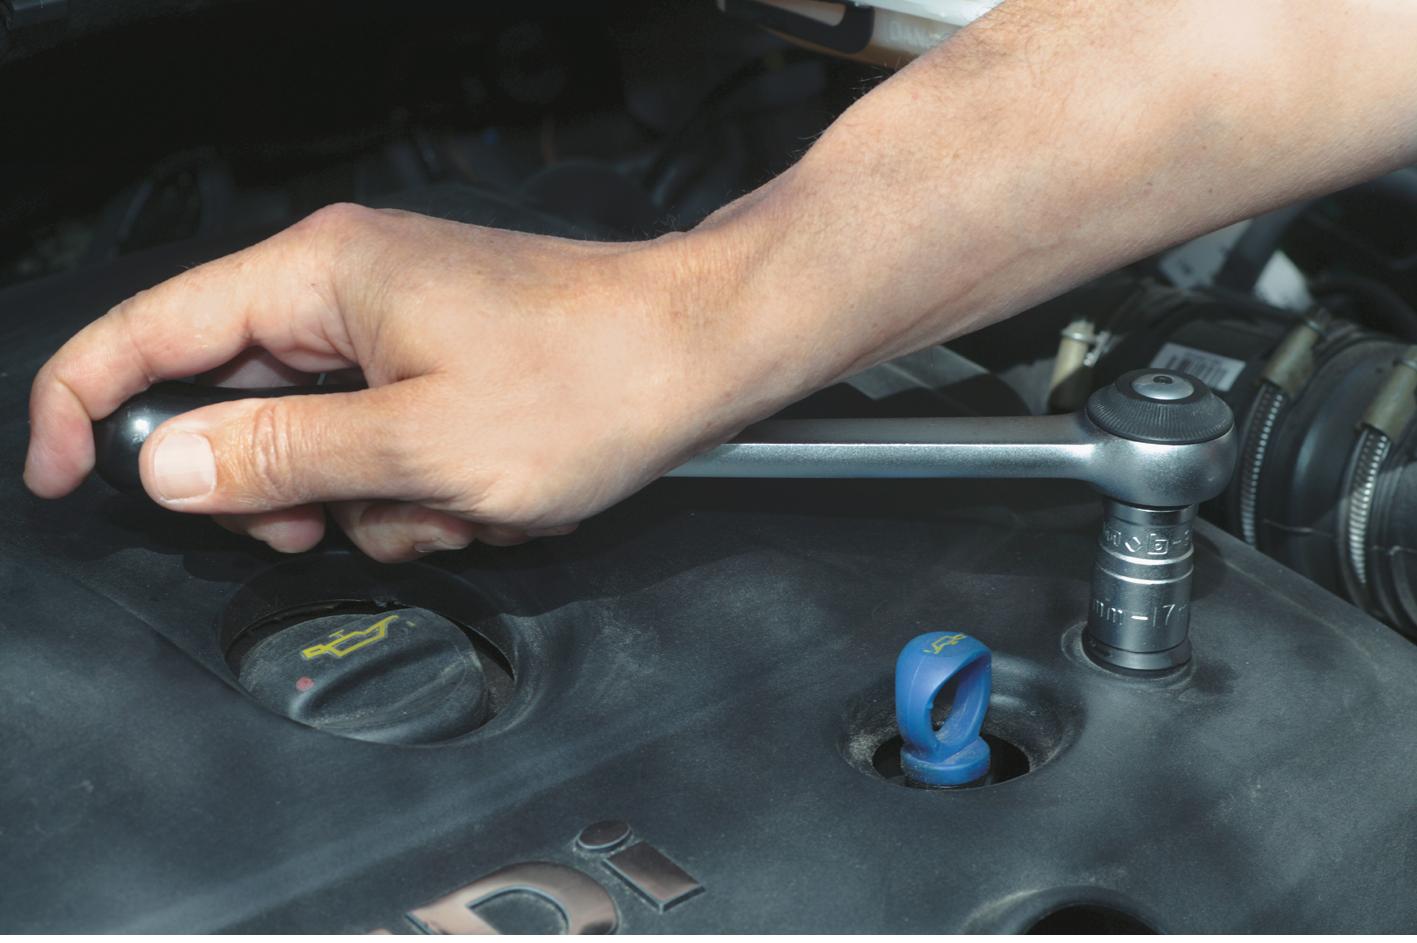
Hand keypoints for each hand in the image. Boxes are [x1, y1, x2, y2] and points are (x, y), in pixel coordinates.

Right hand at [24, 204, 778, 561]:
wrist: (701, 357)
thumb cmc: (588, 382)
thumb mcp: (419, 445)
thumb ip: (280, 457)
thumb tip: (164, 463)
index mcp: (318, 278)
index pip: (148, 330)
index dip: (84, 406)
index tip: (61, 483)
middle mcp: (344, 290)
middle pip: (232, 401)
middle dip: (276, 487)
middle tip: (324, 524)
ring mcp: (394, 330)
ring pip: (315, 445)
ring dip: (369, 501)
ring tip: (448, 506)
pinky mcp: (437, 367)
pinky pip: (381, 448)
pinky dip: (418, 493)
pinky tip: (481, 499)